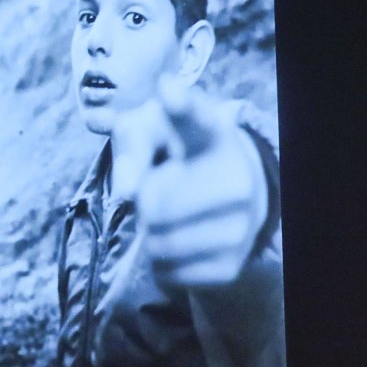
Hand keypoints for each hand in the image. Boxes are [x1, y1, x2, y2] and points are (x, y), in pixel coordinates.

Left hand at [111, 75, 266, 287]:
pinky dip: (161, 263)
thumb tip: (125, 192)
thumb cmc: (177, 154)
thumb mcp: (149, 134)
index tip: (169, 92)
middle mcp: (238, 181)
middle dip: (143, 204)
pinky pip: (168, 273)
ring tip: (167, 219)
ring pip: (159, 245)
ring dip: (148, 236)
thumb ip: (132, 149)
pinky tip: (179, 241)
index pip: (197, 119)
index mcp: (214, 134)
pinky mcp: (231, 266)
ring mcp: (241, 228)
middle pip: (156, 206)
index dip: (181, 106)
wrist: (232, 194)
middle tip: (157, 193)